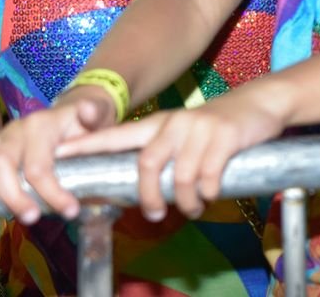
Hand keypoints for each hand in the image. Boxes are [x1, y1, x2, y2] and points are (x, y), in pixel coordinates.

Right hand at [0, 86, 115, 223]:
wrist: (79, 112)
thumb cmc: (89, 124)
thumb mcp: (101, 116)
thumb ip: (96, 113)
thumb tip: (87, 111)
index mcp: (44, 125)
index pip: (40, 164)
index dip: (51, 192)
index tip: (69, 212)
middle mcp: (18, 129)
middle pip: (2, 162)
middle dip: (12, 195)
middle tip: (31, 218)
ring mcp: (1, 134)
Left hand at [58, 88, 287, 220]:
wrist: (259, 104)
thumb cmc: (219, 127)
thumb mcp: (185, 133)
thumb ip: (163, 152)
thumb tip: (145, 189)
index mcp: (159, 124)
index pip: (116, 135)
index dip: (87, 146)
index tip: (59, 156)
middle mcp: (174, 123)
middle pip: (145, 164)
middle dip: (147, 197)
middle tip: (152, 215)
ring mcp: (199, 129)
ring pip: (178, 176)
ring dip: (184, 201)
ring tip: (191, 208)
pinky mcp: (223, 137)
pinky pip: (207, 176)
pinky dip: (208, 193)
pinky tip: (212, 194)